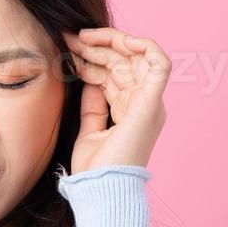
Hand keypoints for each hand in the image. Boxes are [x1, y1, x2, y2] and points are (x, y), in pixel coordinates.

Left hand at [61, 27, 170, 173]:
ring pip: (136, 57)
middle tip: (69, 39)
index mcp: (130, 111)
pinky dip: (144, 46)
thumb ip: (93, 104)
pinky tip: (120, 39)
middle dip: (95, 47)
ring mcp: (150, 103)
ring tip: (81, 37)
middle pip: (123, 63)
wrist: (101, 189)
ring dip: (109, 42)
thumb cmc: (95, 170)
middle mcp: (143, 104)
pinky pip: (160, 63)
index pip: (114, 74)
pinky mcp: (152, 103)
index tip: (67, 52)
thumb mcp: (89, 130)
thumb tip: (88, 78)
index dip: (91, 59)